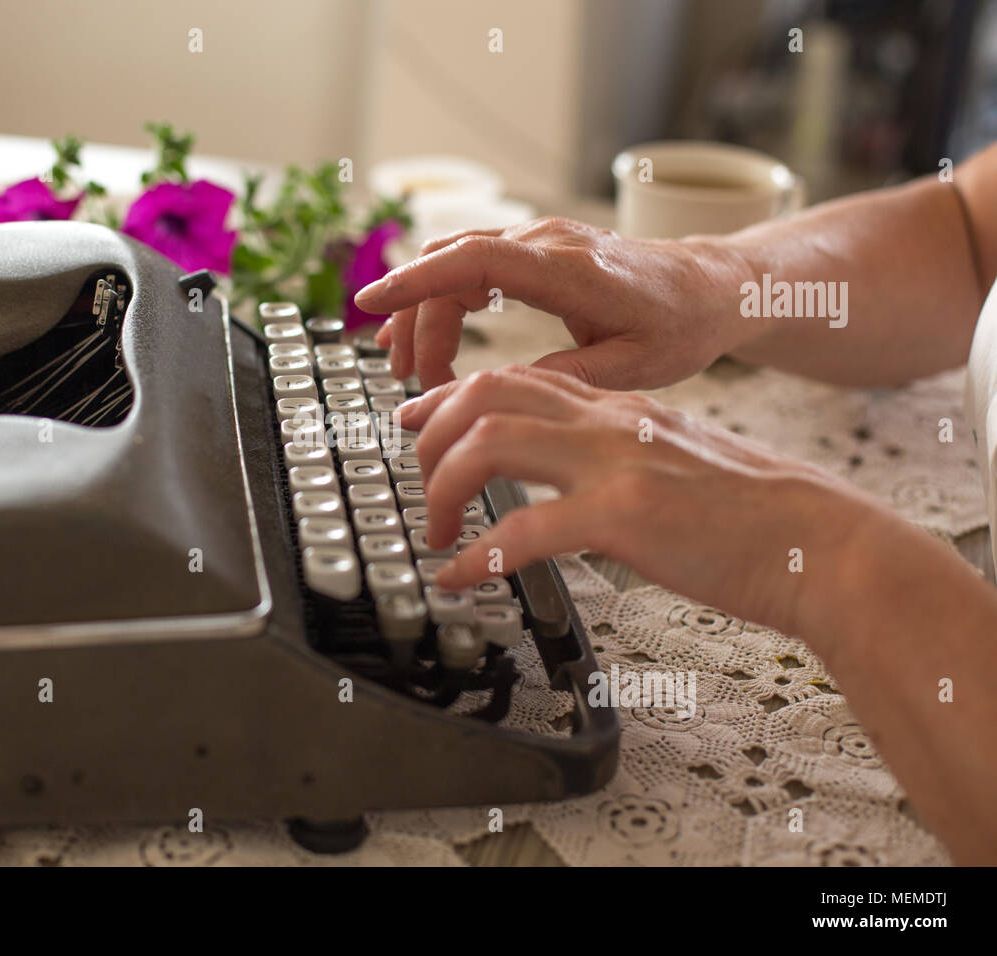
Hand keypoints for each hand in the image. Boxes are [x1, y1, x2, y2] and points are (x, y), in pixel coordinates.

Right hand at [354, 217, 756, 391]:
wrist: (711, 287)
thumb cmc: (680, 325)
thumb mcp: (632, 367)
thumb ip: (564, 379)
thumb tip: (500, 395)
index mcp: (571, 270)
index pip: (473, 261)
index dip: (415, 281)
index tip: (372, 304)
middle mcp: (549, 243)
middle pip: (451, 266)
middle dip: (417, 323)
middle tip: (412, 384)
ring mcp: (541, 241)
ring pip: (454, 263)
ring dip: (425, 313)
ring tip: (410, 369)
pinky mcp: (537, 251)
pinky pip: (472, 265)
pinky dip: (444, 300)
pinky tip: (435, 340)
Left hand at [396, 365, 880, 636]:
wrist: (819, 541)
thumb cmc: (747, 513)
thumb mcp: (668, 458)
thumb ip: (610, 452)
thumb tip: (557, 476)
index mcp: (616, 407)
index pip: (512, 376)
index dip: (449, 394)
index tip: (414, 419)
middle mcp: (607, 422)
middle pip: (486, 391)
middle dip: (432, 433)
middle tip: (418, 482)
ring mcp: (615, 463)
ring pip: (491, 441)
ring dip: (443, 486)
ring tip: (433, 531)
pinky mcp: (626, 515)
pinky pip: (524, 530)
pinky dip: (476, 555)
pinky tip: (458, 579)